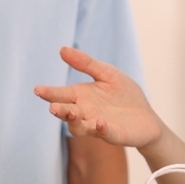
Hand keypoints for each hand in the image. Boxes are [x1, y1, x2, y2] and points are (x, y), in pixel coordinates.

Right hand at [35, 47, 161, 147]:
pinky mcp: (114, 134)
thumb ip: (86, 64)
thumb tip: (62, 49)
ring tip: (73, 112)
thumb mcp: (107, 74)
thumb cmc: (125, 95)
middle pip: (67, 113)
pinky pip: (105, 134)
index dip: (50, 93)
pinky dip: (101, 129)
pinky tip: (100, 122)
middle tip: (53, 107)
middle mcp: (85, 112)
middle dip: (60, 110)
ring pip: (79, 127)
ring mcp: (98, 125)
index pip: (61, 94)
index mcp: (82, 96)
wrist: (147, 117)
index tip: (38, 89)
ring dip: (74, 121)